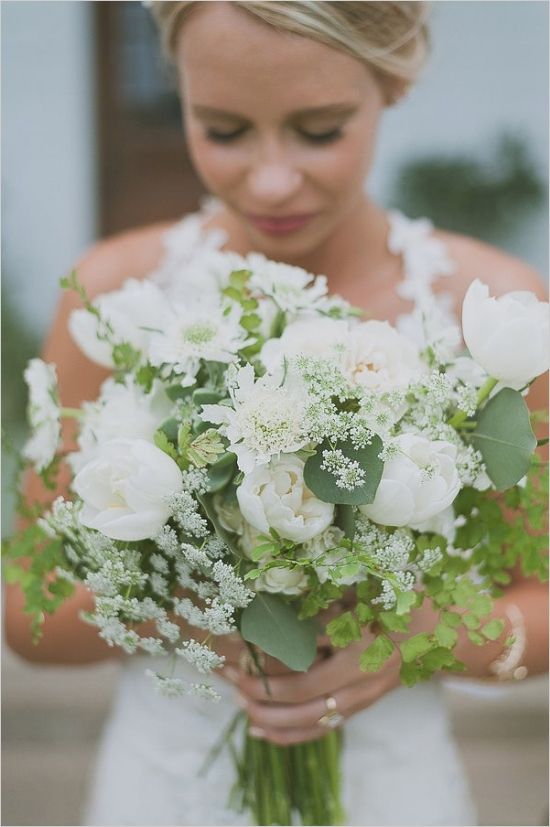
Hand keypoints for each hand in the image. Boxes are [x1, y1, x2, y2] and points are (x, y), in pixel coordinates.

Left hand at [221, 596, 439, 744]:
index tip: (241, 646)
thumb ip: (320, 603)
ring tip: (238, 704)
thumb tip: (271, 608)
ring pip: (309, 719)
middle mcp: (361, 673)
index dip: (270, 656)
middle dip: (261, 690)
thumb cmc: (394, 601)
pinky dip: (288, 734)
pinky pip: (321, 729)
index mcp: (360, 638)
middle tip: (230, 676)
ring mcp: (362, 695)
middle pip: (302, 695)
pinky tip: (258, 730)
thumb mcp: (358, 592)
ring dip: (268, 716)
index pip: (305, 658)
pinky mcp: (361, 707)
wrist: (438, 633)